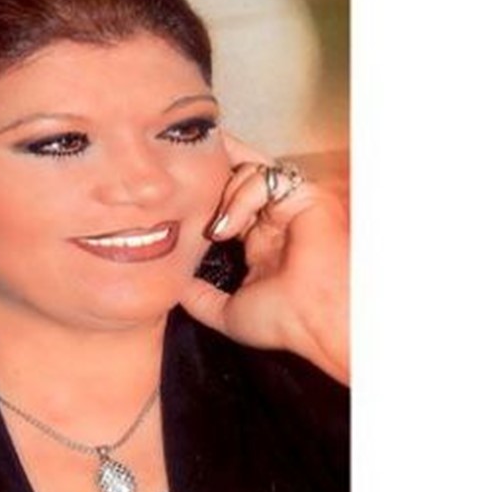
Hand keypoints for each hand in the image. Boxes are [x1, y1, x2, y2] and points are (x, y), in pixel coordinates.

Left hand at [180, 134, 349, 385]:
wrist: (317, 320)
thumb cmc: (285, 322)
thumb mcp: (227, 313)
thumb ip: (199, 298)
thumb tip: (174, 287)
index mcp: (260, 242)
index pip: (229, 204)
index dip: (205, 197)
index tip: (178, 197)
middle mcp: (275, 220)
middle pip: (240, 176)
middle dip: (213, 169)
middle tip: (184, 169)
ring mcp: (290, 206)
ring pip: (250, 172)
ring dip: (225, 195)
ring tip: (217, 230)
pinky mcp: (305, 195)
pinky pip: (265, 179)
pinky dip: (241, 198)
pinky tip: (229, 228)